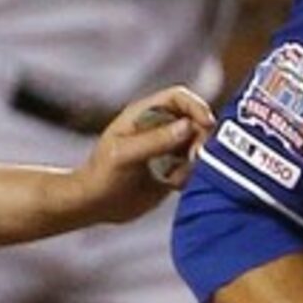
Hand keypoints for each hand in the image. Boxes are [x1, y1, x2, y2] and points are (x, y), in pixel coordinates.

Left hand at [69, 86, 214, 221]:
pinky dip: (191, 176)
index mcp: (145, 114)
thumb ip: (156, 139)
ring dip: (195, 162)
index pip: (180, 97)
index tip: (206, 124)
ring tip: (174, 177)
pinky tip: (173, 185)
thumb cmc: (101, 176)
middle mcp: (160, 128)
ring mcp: (169, 148)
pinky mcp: (175, 168)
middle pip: (196, 121)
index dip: (196, 106)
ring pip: (200, 146)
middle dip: (200, 139)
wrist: (96, 205)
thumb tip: (189, 126)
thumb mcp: (125, 155)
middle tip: (194, 158)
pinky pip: (197, 167)